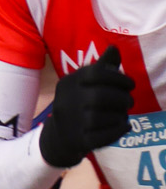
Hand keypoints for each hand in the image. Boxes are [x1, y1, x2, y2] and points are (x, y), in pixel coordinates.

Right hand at [38, 46, 133, 168]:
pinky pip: (99, 137)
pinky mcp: (77, 140)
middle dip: (121, 98)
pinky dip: (116, 132)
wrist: (59, 136)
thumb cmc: (79, 104)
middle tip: (129, 102)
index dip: (118, 77)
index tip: (130, 85)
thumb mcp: (85, 83)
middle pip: (98, 96)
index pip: (95, 73)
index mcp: (69, 82)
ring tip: (123, 115)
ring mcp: (70, 122)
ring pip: (98, 118)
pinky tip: (124, 127)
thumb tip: (114, 48)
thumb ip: (102, 67)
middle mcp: (66, 101)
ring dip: (118, 116)